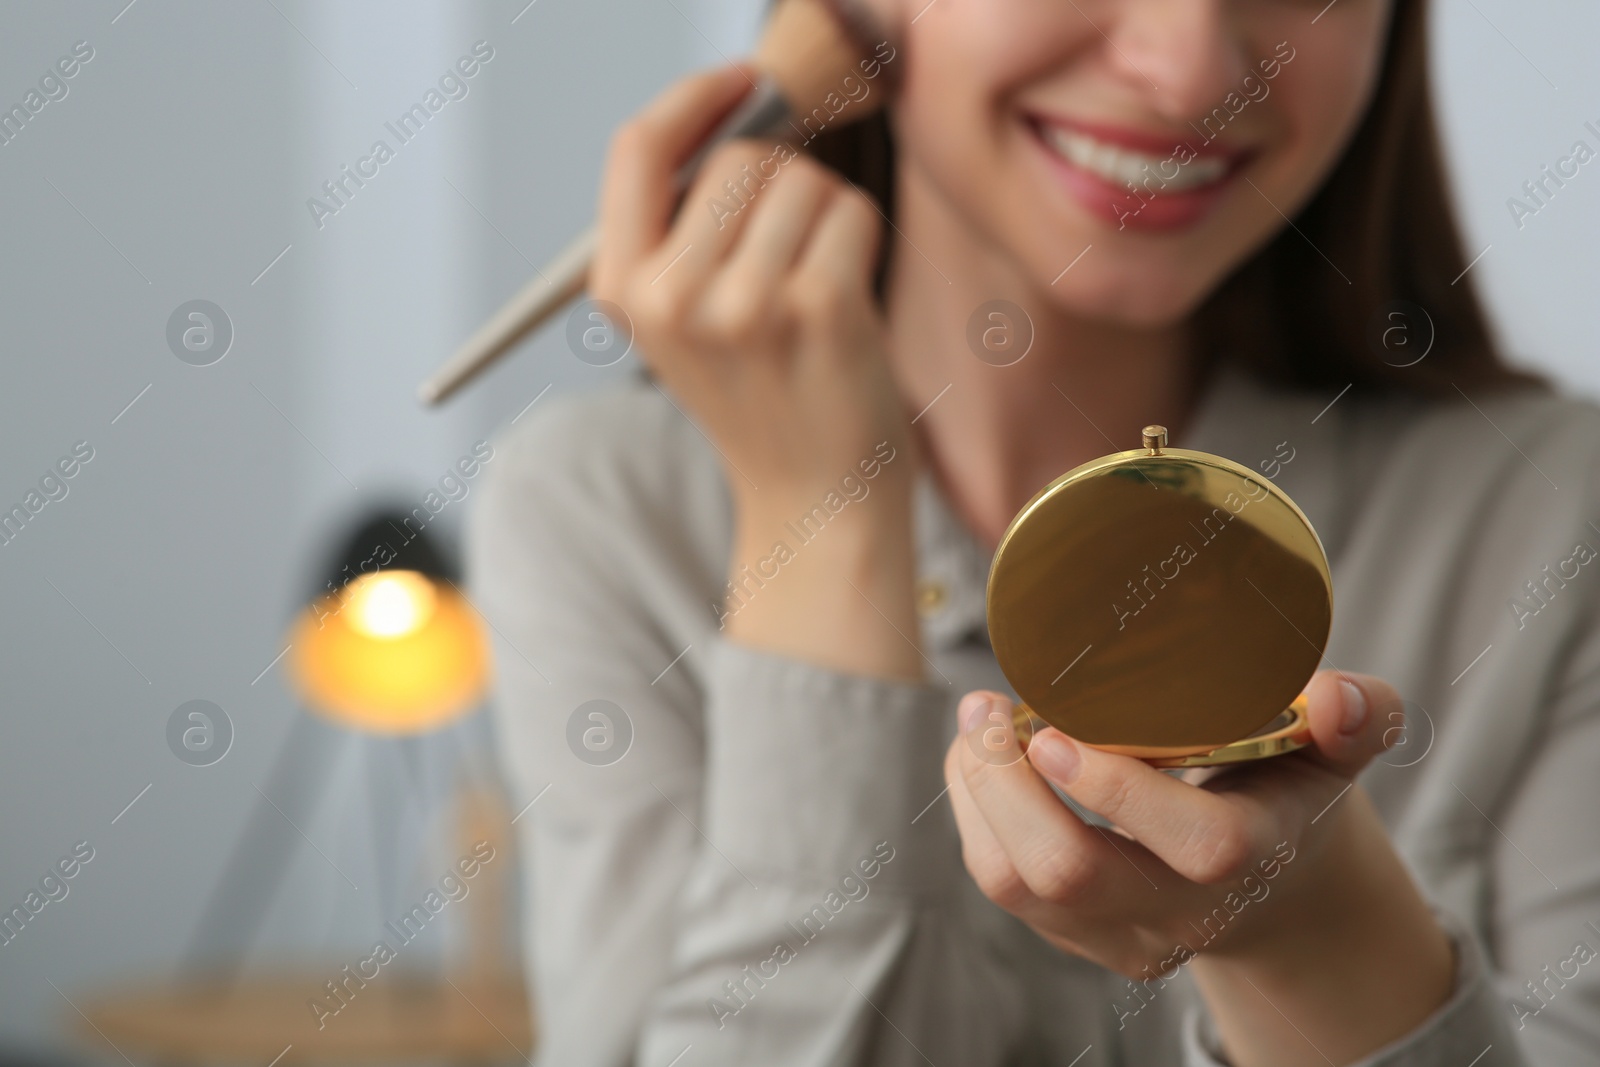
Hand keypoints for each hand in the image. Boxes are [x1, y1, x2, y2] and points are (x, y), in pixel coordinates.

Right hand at [591, 65, 921, 679]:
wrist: (814, 499)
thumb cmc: (763, 395)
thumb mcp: (683, 319)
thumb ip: (684, 225)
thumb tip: (741, 107)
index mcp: (624, 291)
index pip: (636, 149)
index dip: (693, 98)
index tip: (742, 82)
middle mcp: (673, 298)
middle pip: (739, 158)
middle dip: (780, 185)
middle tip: (790, 257)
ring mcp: (747, 305)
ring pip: (802, 179)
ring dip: (825, 215)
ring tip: (817, 288)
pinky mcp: (822, 310)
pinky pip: (852, 212)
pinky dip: (862, 239)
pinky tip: (848, 299)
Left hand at [945, 670, 1454, 1065]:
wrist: (1271, 888)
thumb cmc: (1293, 790)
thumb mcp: (1338, 750)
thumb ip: (1359, 717)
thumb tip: (1336, 696)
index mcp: (1255, 859)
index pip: (1197, 845)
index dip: (1119, 792)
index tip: (1055, 729)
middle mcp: (1182, 914)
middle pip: (1072, 874)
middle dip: (1009, 786)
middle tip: (985, 708)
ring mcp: (1121, 934)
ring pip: (1016, 883)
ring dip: (978, 795)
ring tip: (975, 722)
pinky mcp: (1074, 937)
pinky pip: (1001, 881)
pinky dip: (974, 813)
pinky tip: (979, 758)